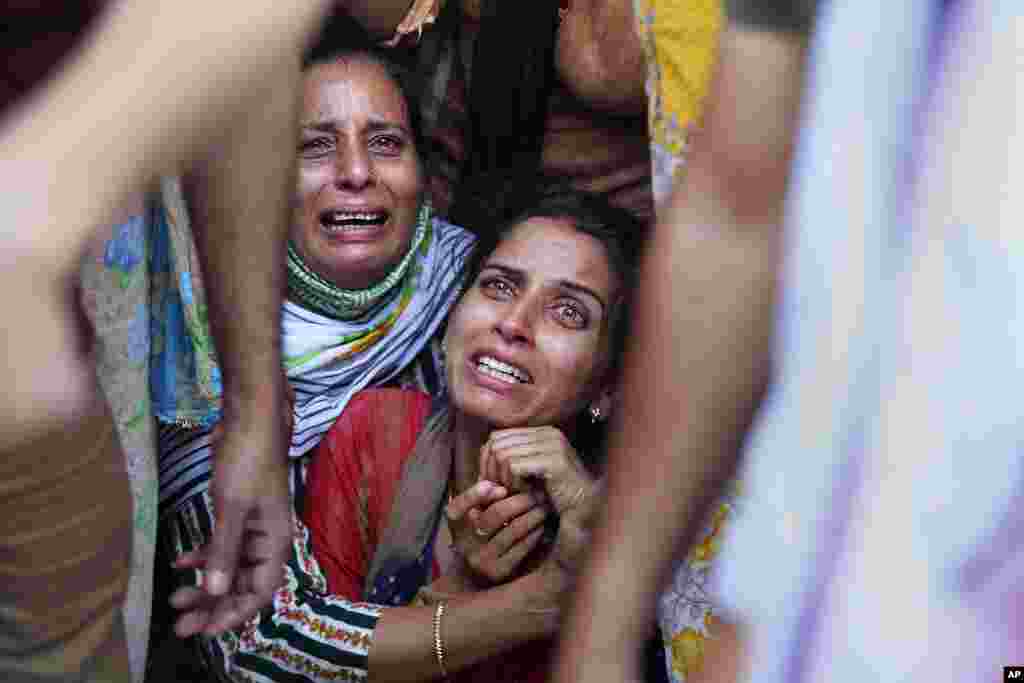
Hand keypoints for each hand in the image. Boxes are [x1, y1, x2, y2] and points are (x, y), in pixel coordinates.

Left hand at [172, 412, 291, 636]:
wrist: (250, 418)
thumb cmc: (248, 458)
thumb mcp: (233, 506)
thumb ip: (224, 549)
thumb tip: (217, 591)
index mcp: (275, 540)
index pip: (260, 591)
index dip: (235, 614)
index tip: (207, 630)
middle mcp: (267, 539)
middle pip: (242, 584)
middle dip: (213, 605)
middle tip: (181, 625)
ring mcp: (252, 526)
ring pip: (229, 567)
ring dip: (205, 584)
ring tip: (175, 599)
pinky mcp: (237, 514)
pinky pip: (222, 546)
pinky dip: (202, 556)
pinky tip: (180, 561)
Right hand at [446, 480, 550, 585]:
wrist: (475, 575)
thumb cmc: (479, 533)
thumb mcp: (474, 512)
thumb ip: (483, 493)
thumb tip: (500, 484)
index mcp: (455, 523)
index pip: (460, 505)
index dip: (477, 494)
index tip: (501, 488)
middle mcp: (464, 542)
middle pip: (495, 514)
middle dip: (521, 501)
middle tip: (536, 495)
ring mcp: (481, 559)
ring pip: (512, 530)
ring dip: (533, 515)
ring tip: (543, 508)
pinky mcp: (498, 571)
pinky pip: (521, 547)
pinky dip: (534, 533)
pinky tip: (540, 526)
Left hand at [480, 427, 596, 517]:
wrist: (584, 510)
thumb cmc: (555, 494)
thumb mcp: (531, 470)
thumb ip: (512, 456)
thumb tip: (484, 449)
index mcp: (542, 431)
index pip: (497, 436)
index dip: (488, 460)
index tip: (494, 482)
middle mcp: (548, 432)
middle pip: (496, 443)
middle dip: (492, 470)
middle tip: (502, 490)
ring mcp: (552, 444)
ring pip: (502, 454)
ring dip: (503, 478)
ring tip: (516, 491)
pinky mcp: (554, 460)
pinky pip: (513, 466)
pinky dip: (514, 483)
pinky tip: (526, 492)